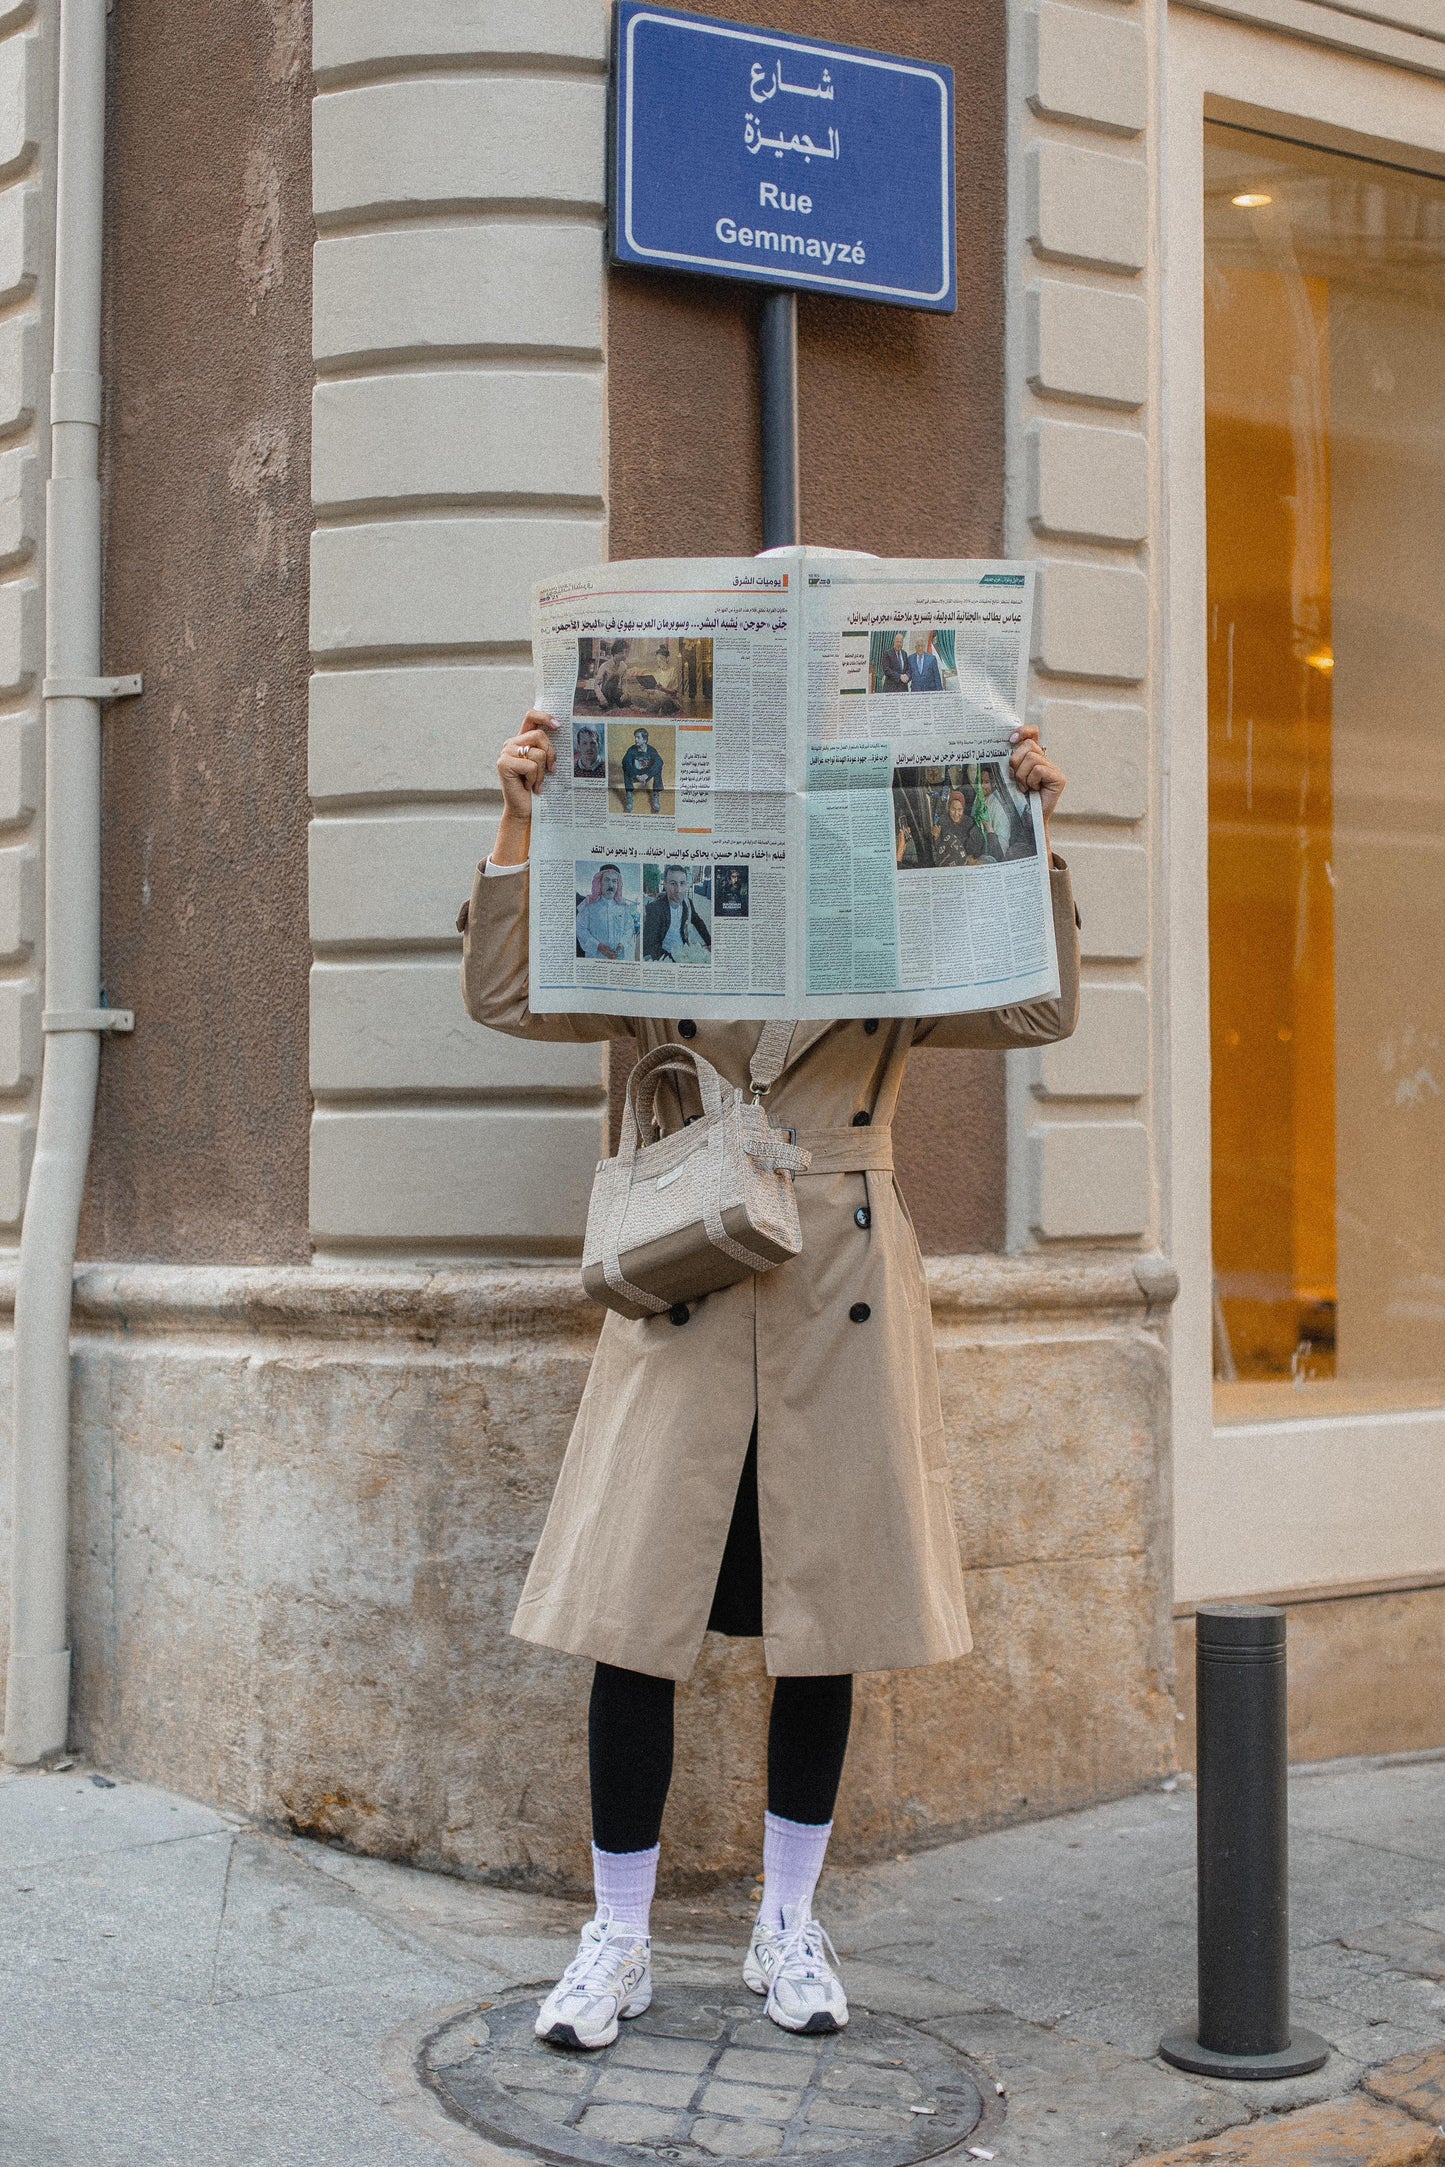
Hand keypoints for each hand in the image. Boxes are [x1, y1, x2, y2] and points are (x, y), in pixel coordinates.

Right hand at [499, 711, 558, 816]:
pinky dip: (534, 778)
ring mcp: (506, 753)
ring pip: (537, 753)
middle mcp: (512, 743)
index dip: (544, 716)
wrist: (524, 809)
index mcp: (521, 740)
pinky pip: (531, 765)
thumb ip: (547, 748)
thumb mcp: (545, 764)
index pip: (531, 717)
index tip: (558, 725)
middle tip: (550, 770)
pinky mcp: (504, 764)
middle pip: (539, 735)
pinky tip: (529, 786)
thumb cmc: (537, 786)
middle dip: (550, 754)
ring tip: (536, 782)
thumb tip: (561, 733)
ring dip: (542, 772)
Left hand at [1008, 722, 1065, 848]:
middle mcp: (1045, 760)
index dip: (1024, 731)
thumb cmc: (1014, 799)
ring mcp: (1053, 768)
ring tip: (1025, 787)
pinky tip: (1033, 790)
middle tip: (1016, 778)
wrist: (1023, 821)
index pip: (1033, 733)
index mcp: (1032, 756)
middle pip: (1028, 746)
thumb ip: (1008, 760)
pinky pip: (1038, 769)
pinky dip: (1031, 780)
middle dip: (1016, 762)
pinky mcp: (1058, 778)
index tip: (1011, 739)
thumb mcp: (1006, 776)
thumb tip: (1004, 745)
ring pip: (1032, 758)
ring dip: (1022, 775)